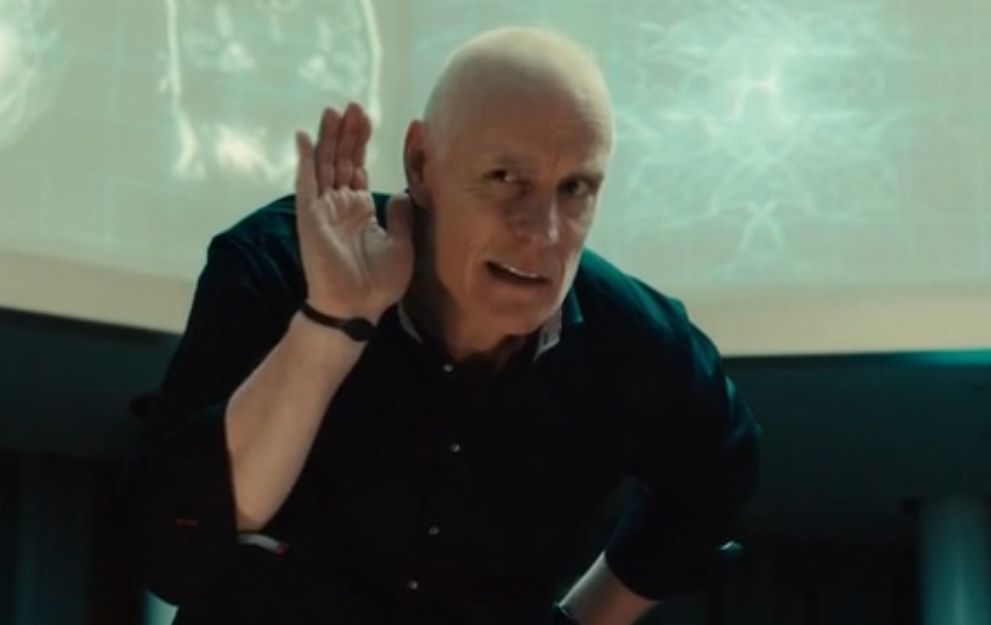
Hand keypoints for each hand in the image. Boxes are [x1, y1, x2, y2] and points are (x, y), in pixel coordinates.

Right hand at [294, 103, 413, 320]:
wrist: (356, 307)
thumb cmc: (378, 283)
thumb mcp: (402, 244)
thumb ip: (401, 216)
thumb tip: (404, 192)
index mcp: (360, 210)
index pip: (357, 168)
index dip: (360, 144)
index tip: (367, 119)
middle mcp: (339, 205)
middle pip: (340, 160)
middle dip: (346, 133)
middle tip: (353, 106)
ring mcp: (323, 210)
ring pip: (324, 165)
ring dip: (328, 138)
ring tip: (334, 112)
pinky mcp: (311, 217)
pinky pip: (306, 184)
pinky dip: (306, 160)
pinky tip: (305, 138)